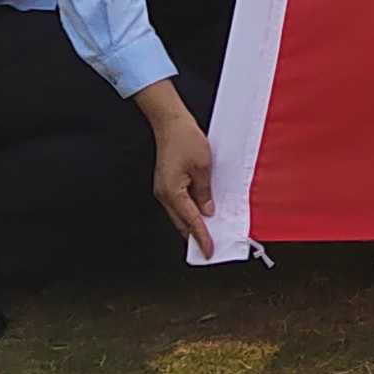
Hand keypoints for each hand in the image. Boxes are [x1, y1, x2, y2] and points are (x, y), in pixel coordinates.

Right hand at [138, 81, 214, 253]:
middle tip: (210, 246)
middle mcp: (164, 194)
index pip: (190, 221)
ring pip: (179, 214)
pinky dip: (190, 211)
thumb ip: (205, 192)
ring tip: (209, 232)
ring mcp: (164, 189)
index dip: (202, 237)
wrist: (170, 122)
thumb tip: (207, 210)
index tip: (209, 250)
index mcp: (172, 192)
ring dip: (192, 223)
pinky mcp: (167, 183)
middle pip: (181, 222)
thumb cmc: (185, 139)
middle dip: (195, 235)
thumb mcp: (203, 166)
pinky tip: (202, 211)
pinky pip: (179, 203)